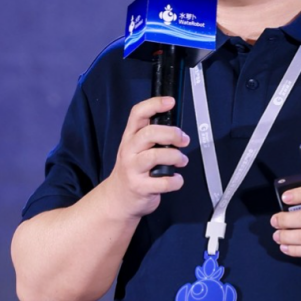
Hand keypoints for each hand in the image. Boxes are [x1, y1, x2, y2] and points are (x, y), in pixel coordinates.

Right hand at [103, 96, 189, 219]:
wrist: (117, 198)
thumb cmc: (132, 170)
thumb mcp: (135, 148)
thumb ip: (152, 136)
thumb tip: (176, 127)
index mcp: (130, 137)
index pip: (138, 114)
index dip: (154, 104)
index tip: (170, 102)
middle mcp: (129, 150)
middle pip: (149, 133)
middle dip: (172, 134)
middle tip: (183, 140)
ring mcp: (133, 169)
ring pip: (156, 156)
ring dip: (176, 157)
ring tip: (181, 160)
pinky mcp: (140, 187)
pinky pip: (163, 182)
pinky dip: (176, 181)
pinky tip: (175, 179)